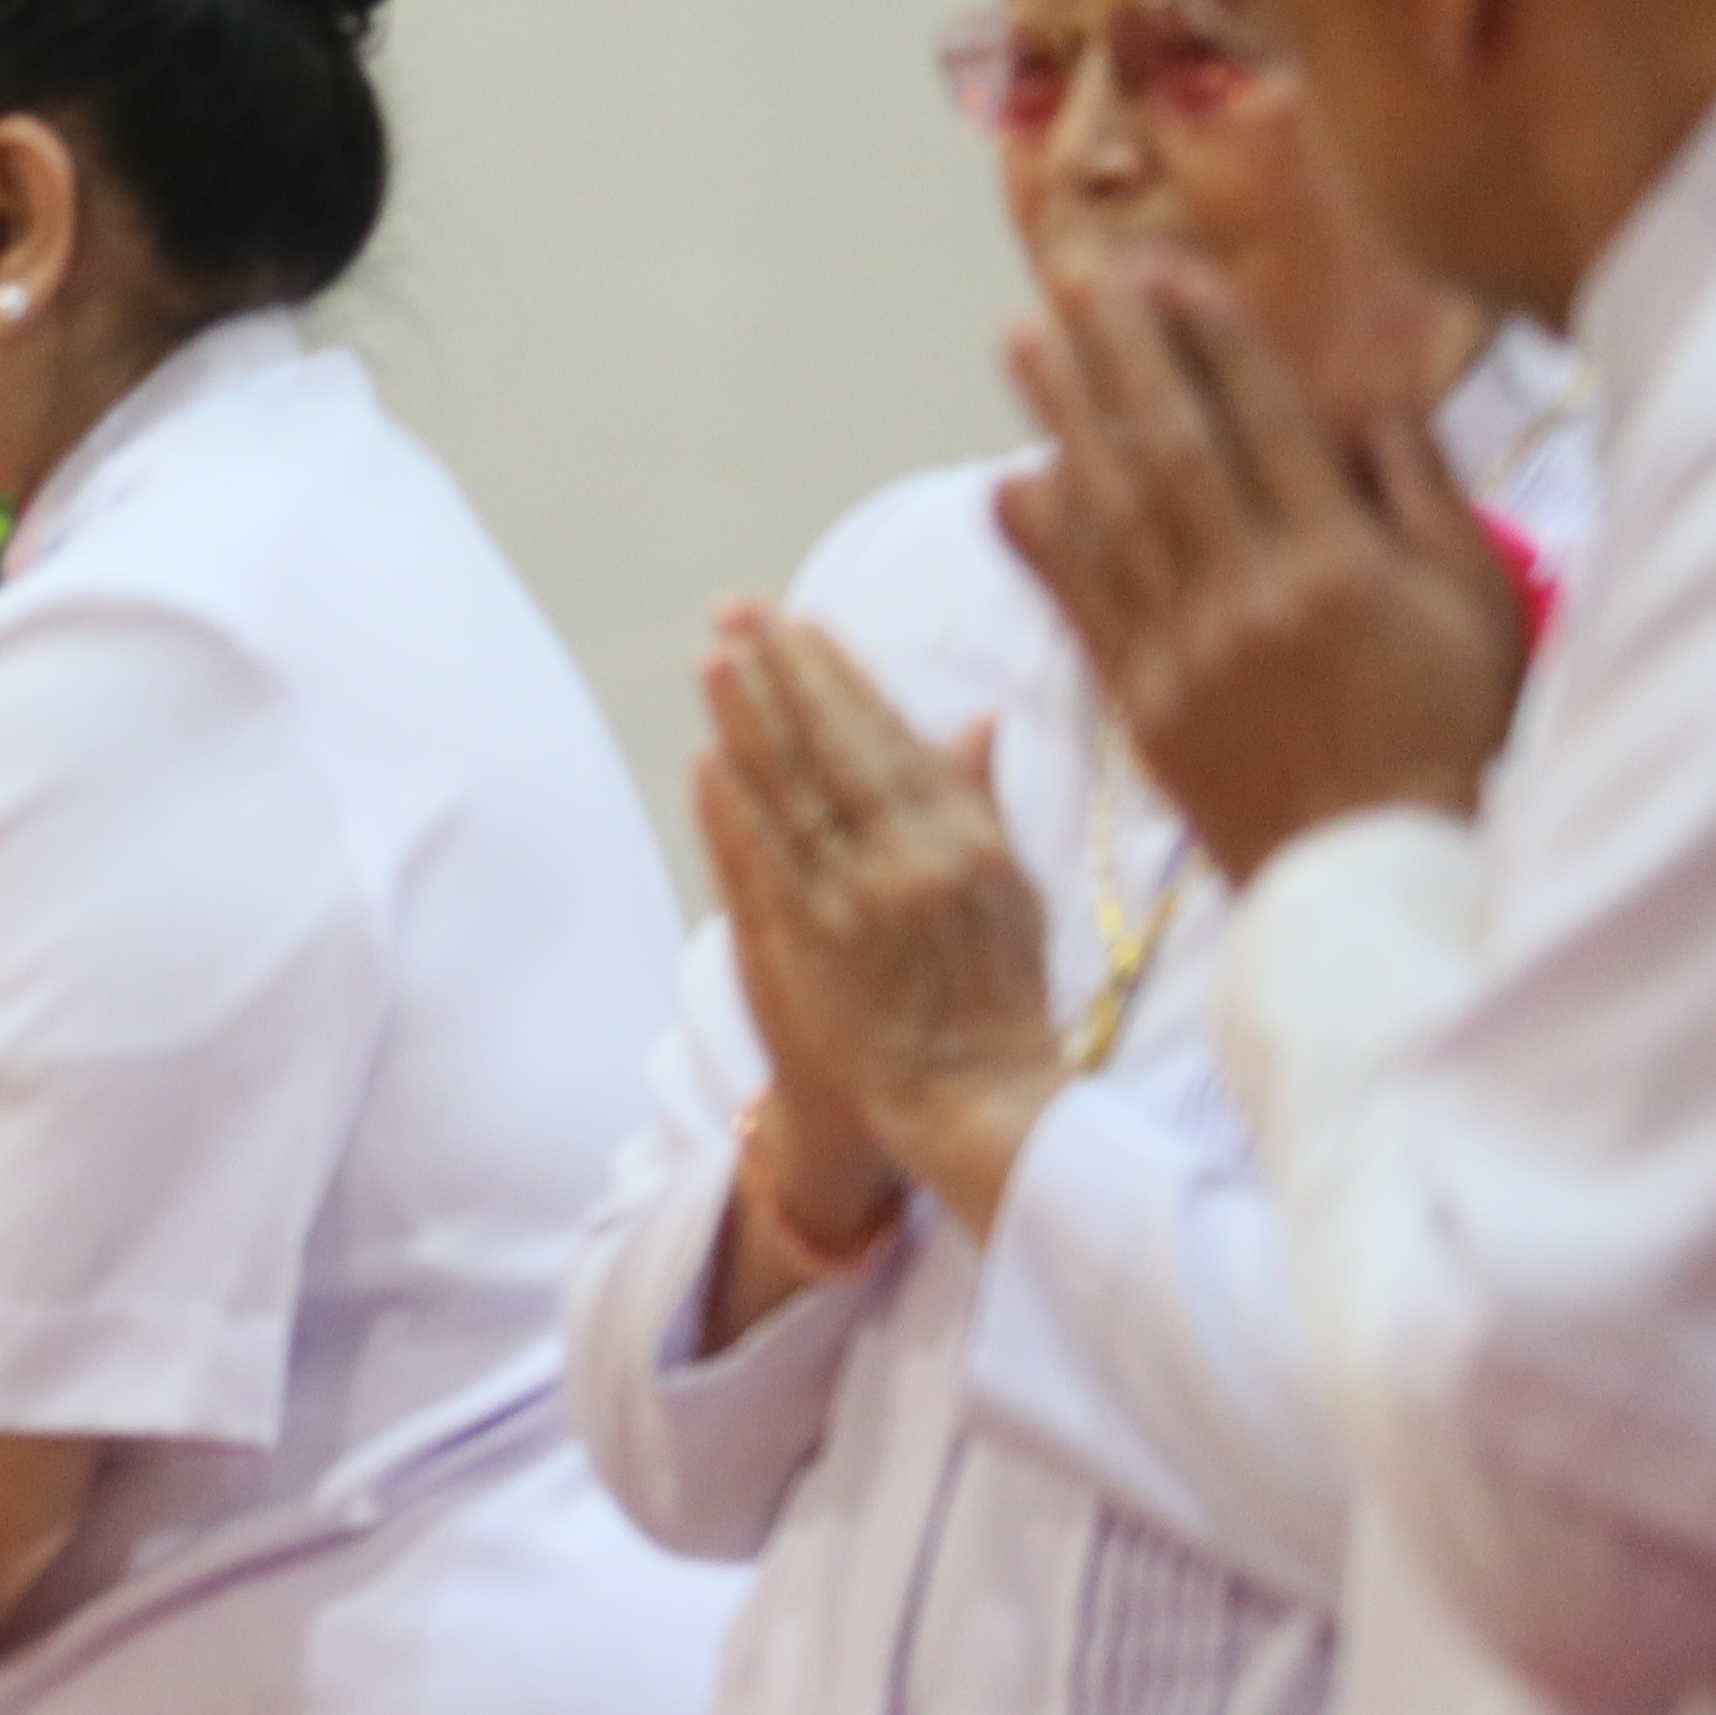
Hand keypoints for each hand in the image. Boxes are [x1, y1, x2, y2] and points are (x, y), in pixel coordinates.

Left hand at [695, 604, 1058, 1238]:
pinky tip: (704, 759)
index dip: (842, 676)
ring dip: (748, 722)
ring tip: (712, 656)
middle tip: (739, 609)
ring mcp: (854, 905)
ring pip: (792, 795)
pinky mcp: (804, 952)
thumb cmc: (997, 1002)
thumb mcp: (1011, 892)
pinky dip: (732, 811)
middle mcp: (912, 862)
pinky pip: (761, 869)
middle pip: (835, 750)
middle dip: (785, 674)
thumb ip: (980, 802)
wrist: (976, 1105)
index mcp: (967, 841)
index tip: (801, 623)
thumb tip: (975, 719)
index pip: (893, 737)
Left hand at [995, 251, 1525, 878]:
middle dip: (1119, 355)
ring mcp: (1185, 653)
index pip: (1261, 427)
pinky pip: (1080, 604)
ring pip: (1110, 514)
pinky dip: (1041, 539)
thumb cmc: (1447, 725)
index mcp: (1339, 568)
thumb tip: (1371, 398)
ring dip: (1059, 418)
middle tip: (1076, 278)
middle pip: (1170, 452)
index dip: (1210, 342)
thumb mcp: (1474, 600)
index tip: (1170, 274)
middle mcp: (1251, 600)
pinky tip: (1008, 477)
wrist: (1375, 864)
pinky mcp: (1139, 703)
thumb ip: (1420, 493)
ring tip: (1022, 339)